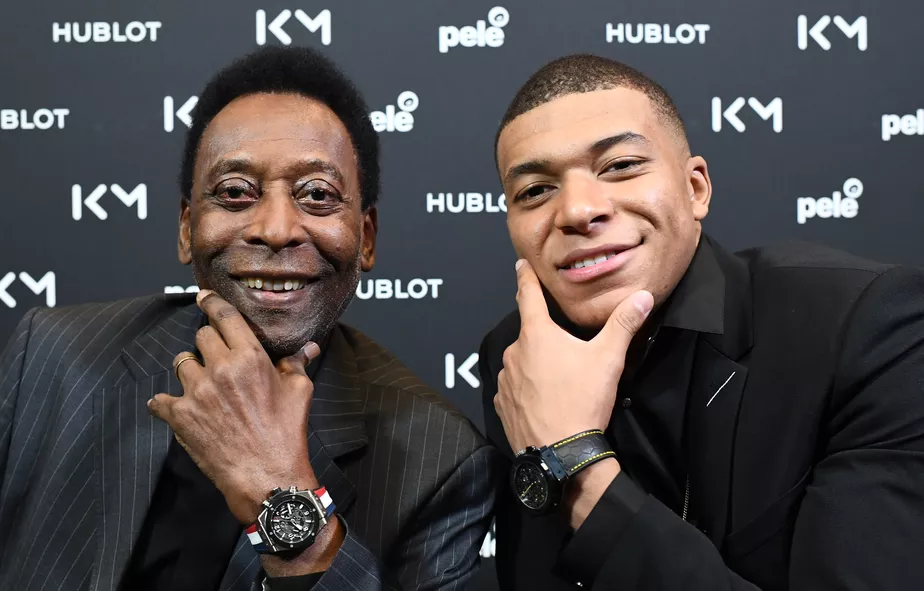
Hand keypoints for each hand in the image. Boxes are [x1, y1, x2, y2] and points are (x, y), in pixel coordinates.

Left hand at [148, 289, 320, 523]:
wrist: (268, 477)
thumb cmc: (287, 433)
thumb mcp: (299, 392)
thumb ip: (296, 363)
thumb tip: (307, 347)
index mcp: (249, 357)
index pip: (224, 316)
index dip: (211, 303)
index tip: (202, 298)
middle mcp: (220, 369)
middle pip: (201, 336)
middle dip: (209, 345)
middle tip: (218, 361)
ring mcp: (196, 393)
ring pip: (181, 363)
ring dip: (191, 371)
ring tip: (203, 388)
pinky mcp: (180, 417)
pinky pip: (160, 399)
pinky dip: (166, 403)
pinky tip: (176, 408)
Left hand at [494, 260, 652, 453]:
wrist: (561, 454)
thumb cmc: (583, 400)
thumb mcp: (608, 359)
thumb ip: (624, 324)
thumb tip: (643, 296)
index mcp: (536, 335)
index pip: (528, 295)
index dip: (525, 277)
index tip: (520, 264)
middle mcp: (514, 353)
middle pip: (530, 335)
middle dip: (545, 339)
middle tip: (567, 355)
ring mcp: (505, 380)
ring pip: (522, 363)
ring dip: (536, 366)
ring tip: (559, 384)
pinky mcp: (502, 405)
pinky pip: (515, 389)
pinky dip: (527, 390)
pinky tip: (544, 401)